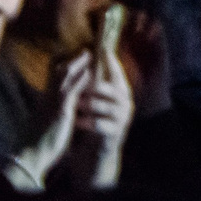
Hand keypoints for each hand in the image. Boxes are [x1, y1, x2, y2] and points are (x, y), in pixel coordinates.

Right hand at [16, 53, 94, 186]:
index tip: (75, 53)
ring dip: (78, 62)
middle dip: (72, 57)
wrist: (30, 154)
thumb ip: (53, 108)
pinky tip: (90, 72)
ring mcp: (53, 101)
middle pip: (58, 69)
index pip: (52, 74)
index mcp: (45, 98)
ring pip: (64, 75)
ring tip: (90, 52)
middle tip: (86, 47)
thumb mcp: (47, 119)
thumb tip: (60, 105)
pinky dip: (81, 79)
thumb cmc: (40, 139)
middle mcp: (48, 96)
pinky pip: (71, 90)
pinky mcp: (61, 110)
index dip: (62, 62)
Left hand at [73, 48, 134, 186]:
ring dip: (87, 104)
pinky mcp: (115, 133)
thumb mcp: (97, 102)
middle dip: (93, 85)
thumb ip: (96, 85)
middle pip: (110, 88)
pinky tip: (76, 121)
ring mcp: (122, 118)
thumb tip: (88, 58)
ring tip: (74, 103)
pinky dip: (86, 122)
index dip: (111, 61)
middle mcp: (126, 103)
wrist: (98, 153)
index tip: (102, 47)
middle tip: (78, 82)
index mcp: (122, 92)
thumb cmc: (95, 122)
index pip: (118, 73)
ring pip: (104, 106)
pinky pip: (99, 124)